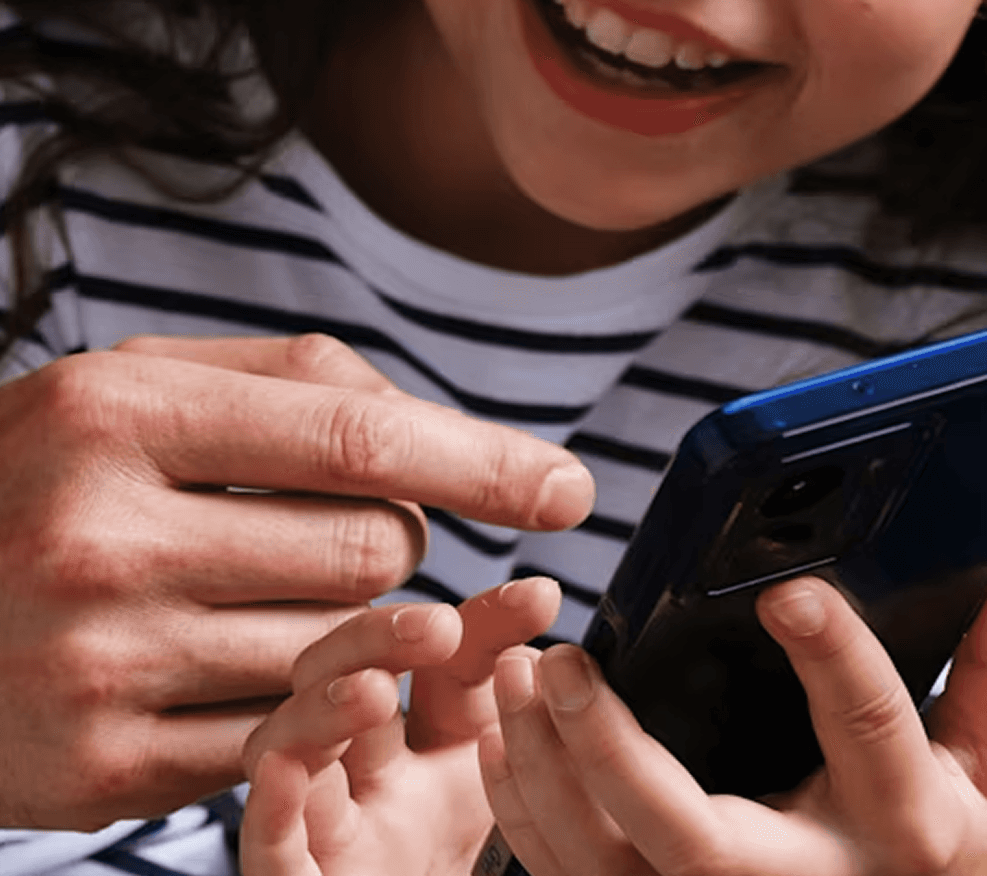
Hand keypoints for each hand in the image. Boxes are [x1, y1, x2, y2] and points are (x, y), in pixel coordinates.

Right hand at [0, 334, 591, 826]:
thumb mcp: (104, 381)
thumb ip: (266, 379)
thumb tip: (429, 425)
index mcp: (112, 412)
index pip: (349, 435)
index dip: (482, 455)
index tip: (570, 480)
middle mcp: (105, 536)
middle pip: (365, 552)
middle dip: (397, 541)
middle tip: (351, 529)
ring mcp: (101, 667)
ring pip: (334, 653)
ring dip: (353, 625)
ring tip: (282, 593)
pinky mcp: (97, 774)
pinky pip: (270, 742)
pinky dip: (288, 705)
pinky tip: (230, 665)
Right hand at [241, 576, 561, 875]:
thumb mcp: (516, 807)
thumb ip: (538, 734)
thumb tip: (556, 646)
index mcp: (427, 755)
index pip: (442, 666)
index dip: (483, 622)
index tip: (538, 598)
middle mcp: (365, 782)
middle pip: (343, 680)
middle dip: (377, 639)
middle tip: (438, 626)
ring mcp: (325, 834)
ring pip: (288, 745)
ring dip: (318, 706)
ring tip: (370, 690)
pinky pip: (268, 840)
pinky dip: (272, 801)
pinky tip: (290, 767)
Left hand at [481, 576, 986, 873]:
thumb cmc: (932, 863)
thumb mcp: (975, 784)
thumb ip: (974, 689)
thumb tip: (982, 589)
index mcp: (901, 829)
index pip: (869, 738)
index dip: (834, 662)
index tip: (787, 593)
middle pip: (697, 839)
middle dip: (616, 753)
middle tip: (562, 658)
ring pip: (611, 867)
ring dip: (547, 770)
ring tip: (514, 675)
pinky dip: (525, 814)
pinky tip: (499, 739)